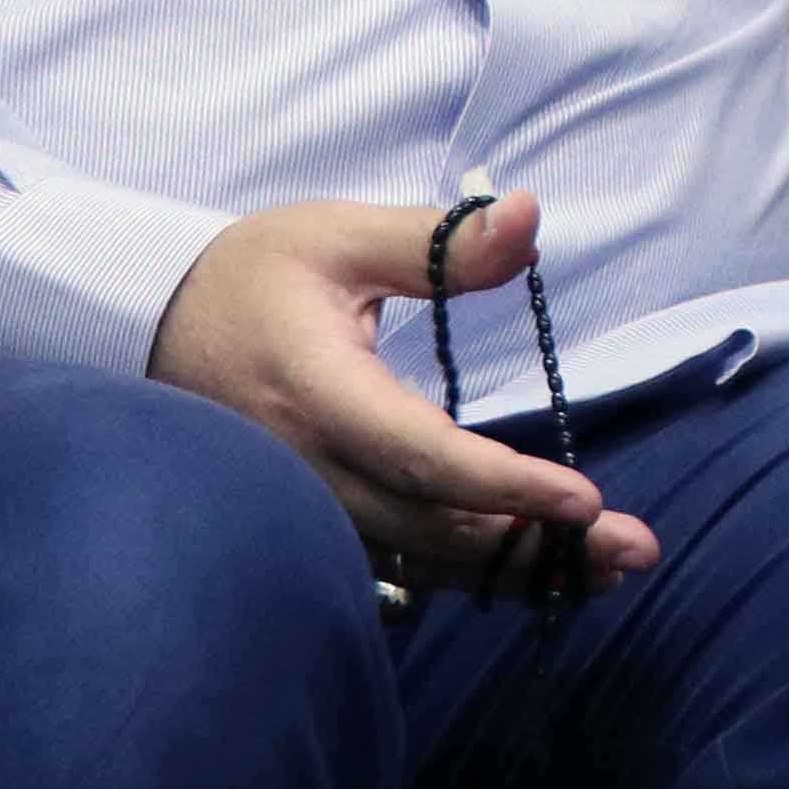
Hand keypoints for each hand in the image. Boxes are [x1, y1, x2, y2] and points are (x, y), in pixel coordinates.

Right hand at [148, 193, 659, 598]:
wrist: (152, 326)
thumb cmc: (254, 275)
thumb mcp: (340, 236)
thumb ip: (441, 241)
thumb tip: (530, 216)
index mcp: (321, 394)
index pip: (422, 456)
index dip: (505, 486)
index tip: (586, 500)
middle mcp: (310, 469)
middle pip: (434, 527)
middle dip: (538, 547)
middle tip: (636, 549)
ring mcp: (306, 506)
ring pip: (420, 560)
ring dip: (515, 570)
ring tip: (607, 570)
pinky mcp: (312, 520)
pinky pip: (397, 564)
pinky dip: (469, 572)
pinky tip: (535, 572)